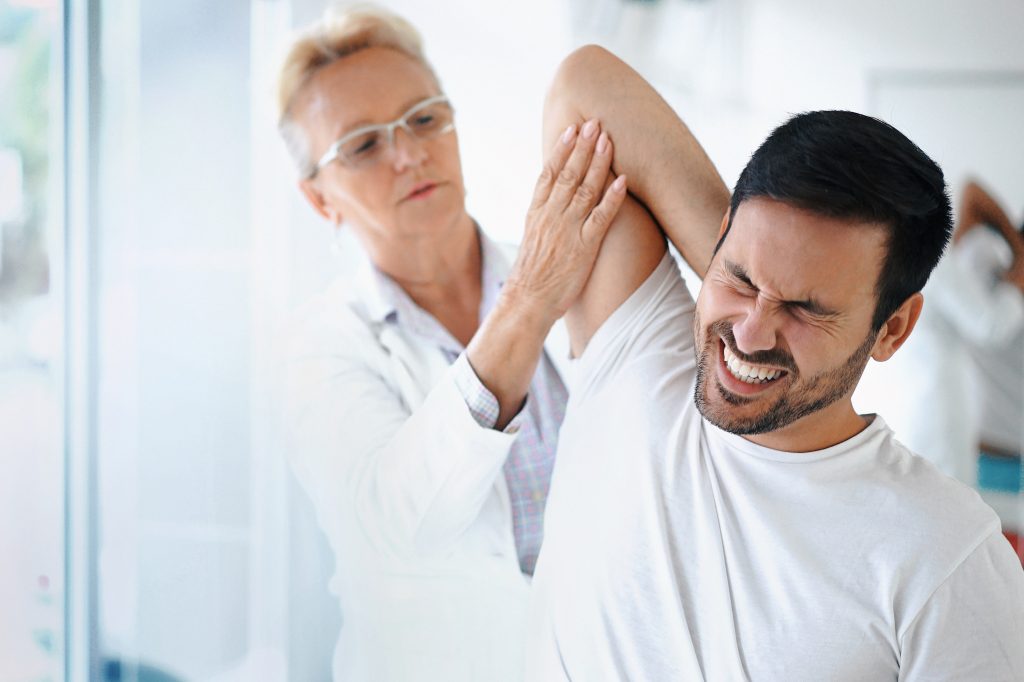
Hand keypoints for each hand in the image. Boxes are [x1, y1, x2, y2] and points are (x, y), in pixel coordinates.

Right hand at [503, 119, 626, 325]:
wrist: (527, 301)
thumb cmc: (531, 275)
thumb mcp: (532, 238)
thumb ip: (543, 216)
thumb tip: (553, 200)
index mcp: (536, 213)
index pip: (548, 173)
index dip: (561, 149)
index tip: (571, 129)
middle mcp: (551, 216)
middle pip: (568, 174)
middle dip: (583, 147)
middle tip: (594, 123)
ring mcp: (567, 230)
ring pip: (584, 188)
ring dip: (598, 163)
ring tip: (608, 140)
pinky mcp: (583, 247)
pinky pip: (600, 217)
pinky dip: (612, 197)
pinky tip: (623, 180)